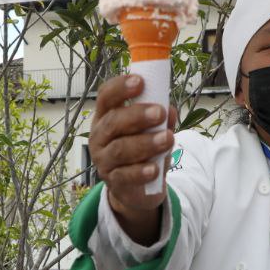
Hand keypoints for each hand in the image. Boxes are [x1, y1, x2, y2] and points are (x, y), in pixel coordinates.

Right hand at [88, 74, 176, 243]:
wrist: (138, 187)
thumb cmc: (143, 150)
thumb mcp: (153, 131)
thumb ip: (161, 120)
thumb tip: (169, 111)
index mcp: (106, 116)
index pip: (105, 97)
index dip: (120, 87)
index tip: (140, 81)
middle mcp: (100, 136)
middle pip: (112, 122)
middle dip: (137, 115)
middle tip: (159, 112)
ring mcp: (104, 160)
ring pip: (120, 149)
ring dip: (145, 143)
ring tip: (168, 139)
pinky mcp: (113, 182)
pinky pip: (125, 176)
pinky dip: (141, 171)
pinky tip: (155, 169)